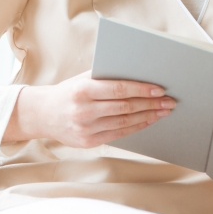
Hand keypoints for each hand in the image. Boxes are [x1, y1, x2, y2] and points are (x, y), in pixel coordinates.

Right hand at [3, 70, 175, 147]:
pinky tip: (149, 120)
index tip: (159, 89)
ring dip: (148, 116)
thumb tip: (140, 71)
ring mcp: (86, 129)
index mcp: (83, 90)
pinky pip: (119, 134)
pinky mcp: (89, 142)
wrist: (43, 114)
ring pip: (125, 122)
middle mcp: (84, 110)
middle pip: (125, 107)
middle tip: (170, 101)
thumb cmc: (69, 91)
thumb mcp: (83, 78)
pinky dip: (137, 127)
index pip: (118, 89)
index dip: (141, 89)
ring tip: (164, 111)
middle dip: (151, 104)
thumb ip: (107, 76)